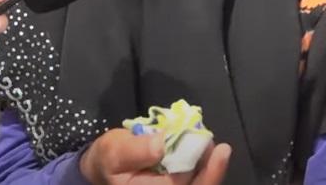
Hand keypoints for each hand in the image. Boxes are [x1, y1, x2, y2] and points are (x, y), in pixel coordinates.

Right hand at [80, 128, 230, 184]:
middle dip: (211, 172)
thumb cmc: (108, 159)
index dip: (201, 170)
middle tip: (222, 149)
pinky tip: (207, 152)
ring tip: (216, 149)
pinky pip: (192, 180)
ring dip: (209, 169)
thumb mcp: (114, 151)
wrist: (104, 166)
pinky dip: (203, 167)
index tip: (215, 148)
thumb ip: (136, 150)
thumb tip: (161, 144)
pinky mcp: (173, 184)